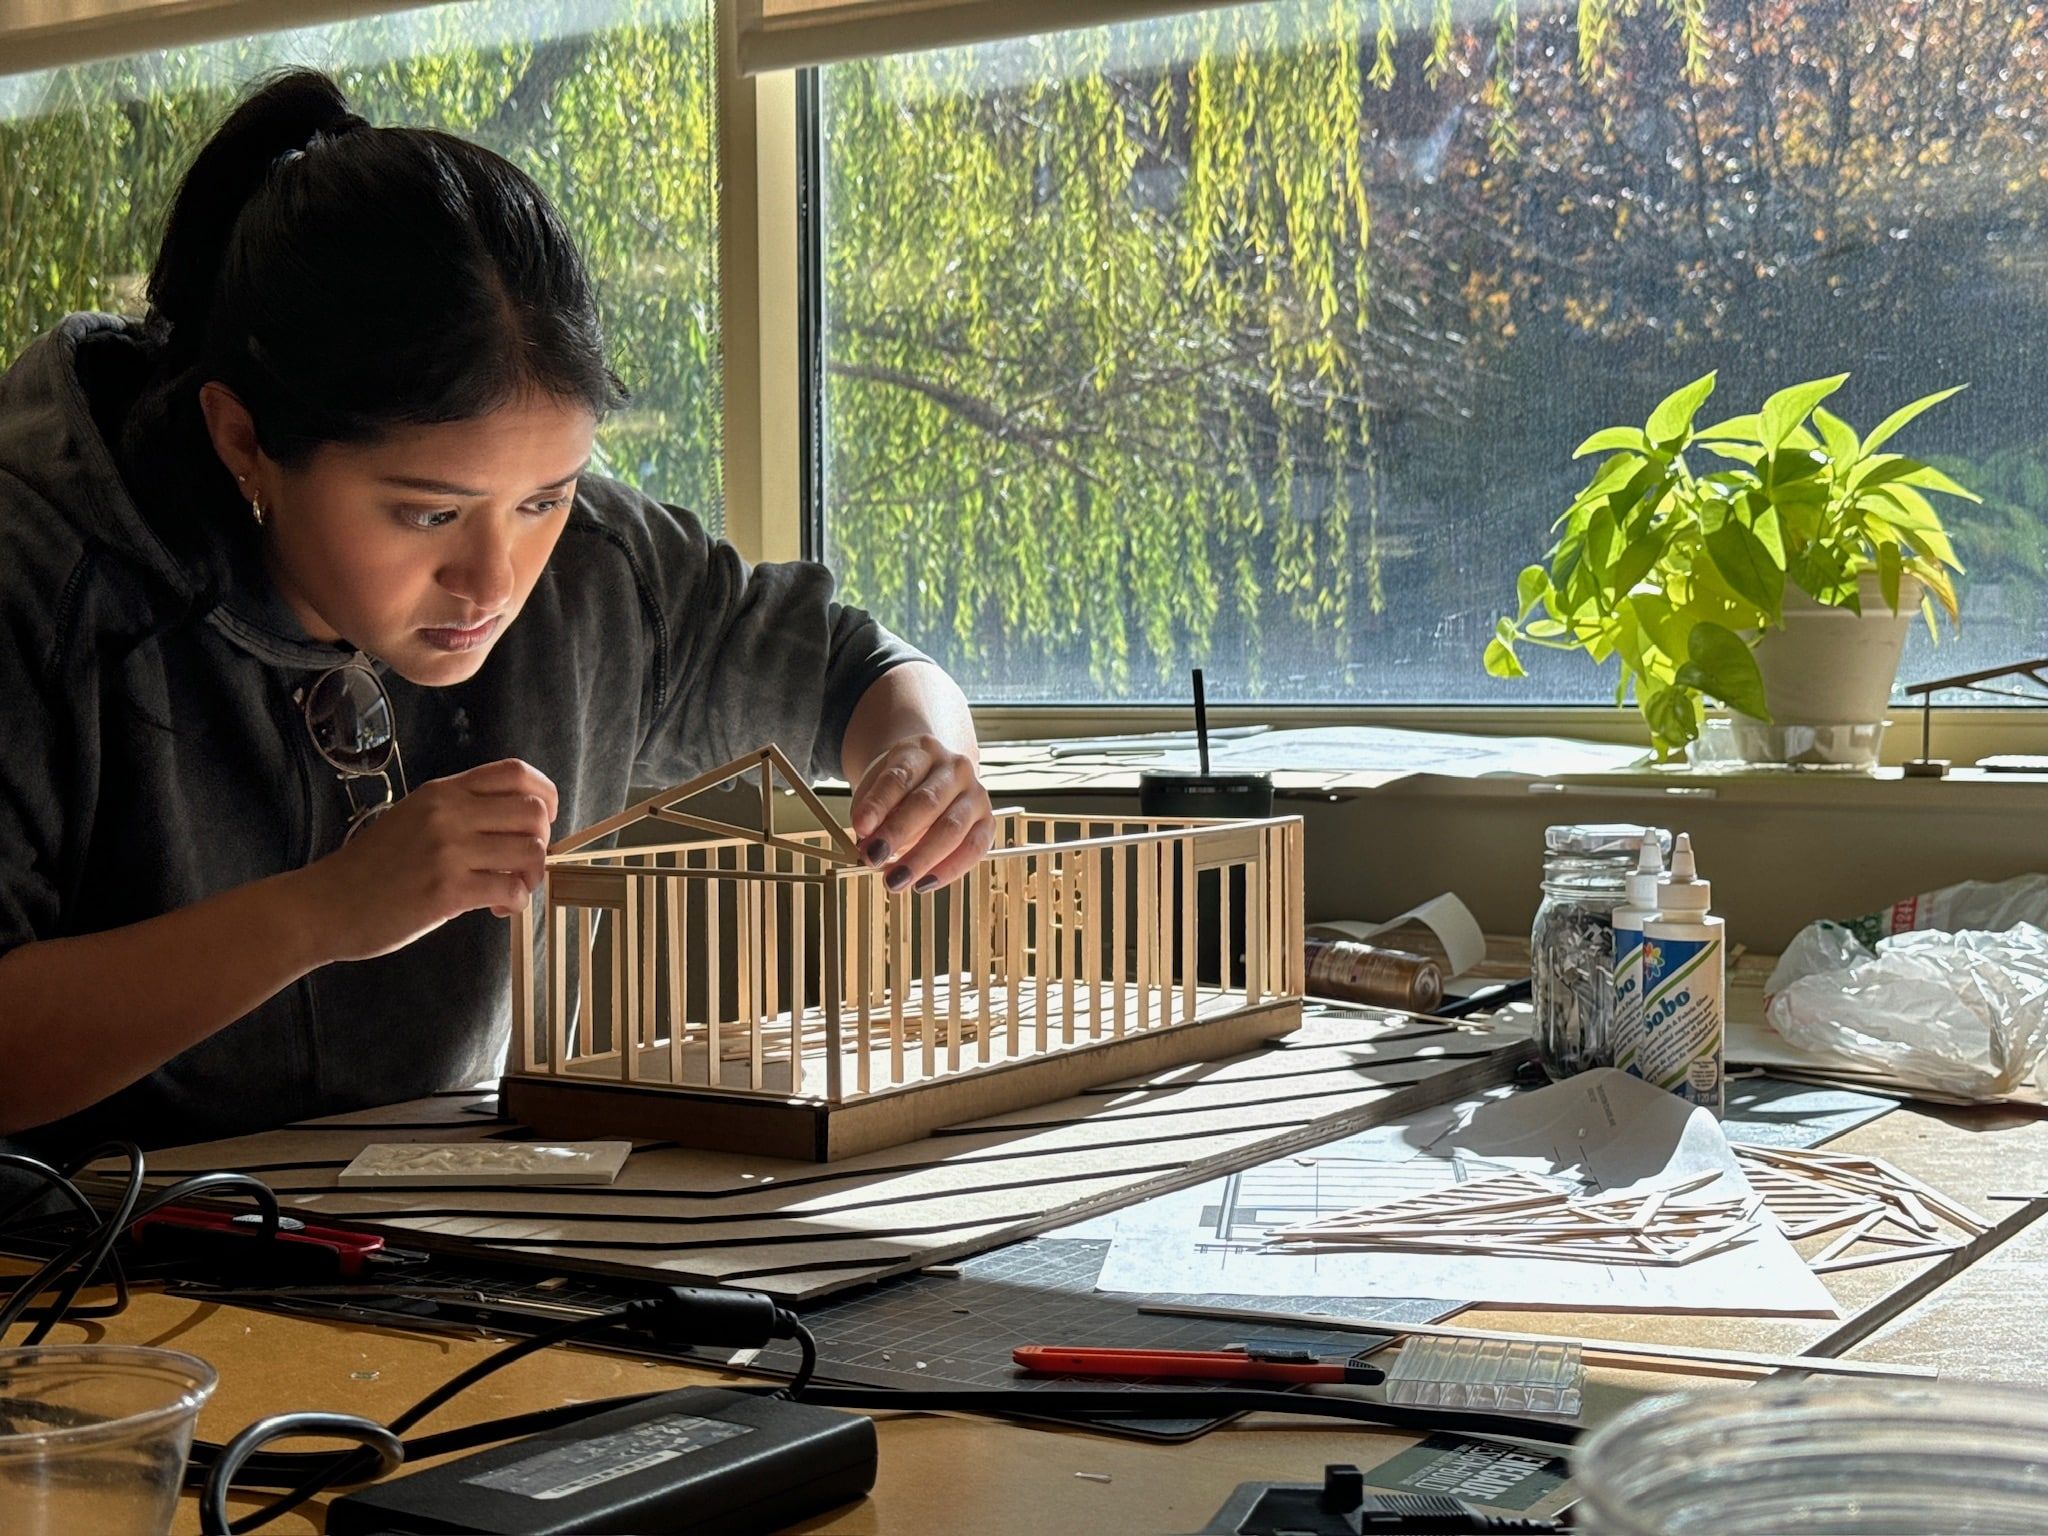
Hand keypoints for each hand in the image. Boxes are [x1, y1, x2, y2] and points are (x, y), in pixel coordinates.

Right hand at [297, 759, 558, 961]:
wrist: (324, 904)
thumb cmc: (370, 867)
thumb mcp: (413, 819)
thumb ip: (460, 814)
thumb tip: (517, 828)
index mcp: (443, 792)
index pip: (515, 773)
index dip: (544, 795)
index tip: (542, 821)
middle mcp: (449, 813)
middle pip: (532, 812)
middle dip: (541, 841)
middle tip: (522, 865)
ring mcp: (448, 851)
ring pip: (530, 852)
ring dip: (532, 876)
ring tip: (510, 891)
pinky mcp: (447, 890)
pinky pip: (511, 889)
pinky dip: (516, 902)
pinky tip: (496, 908)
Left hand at [848, 734, 993, 892]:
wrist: (932, 778)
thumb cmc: (901, 787)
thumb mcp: (879, 789)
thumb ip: (872, 816)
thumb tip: (868, 850)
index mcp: (922, 750)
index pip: (899, 777)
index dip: (879, 804)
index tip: (860, 828)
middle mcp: (955, 768)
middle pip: (927, 802)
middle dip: (897, 834)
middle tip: (873, 859)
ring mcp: (976, 793)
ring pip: (952, 828)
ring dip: (921, 859)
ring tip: (895, 881)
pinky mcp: (987, 820)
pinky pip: (974, 848)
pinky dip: (949, 870)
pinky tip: (924, 883)